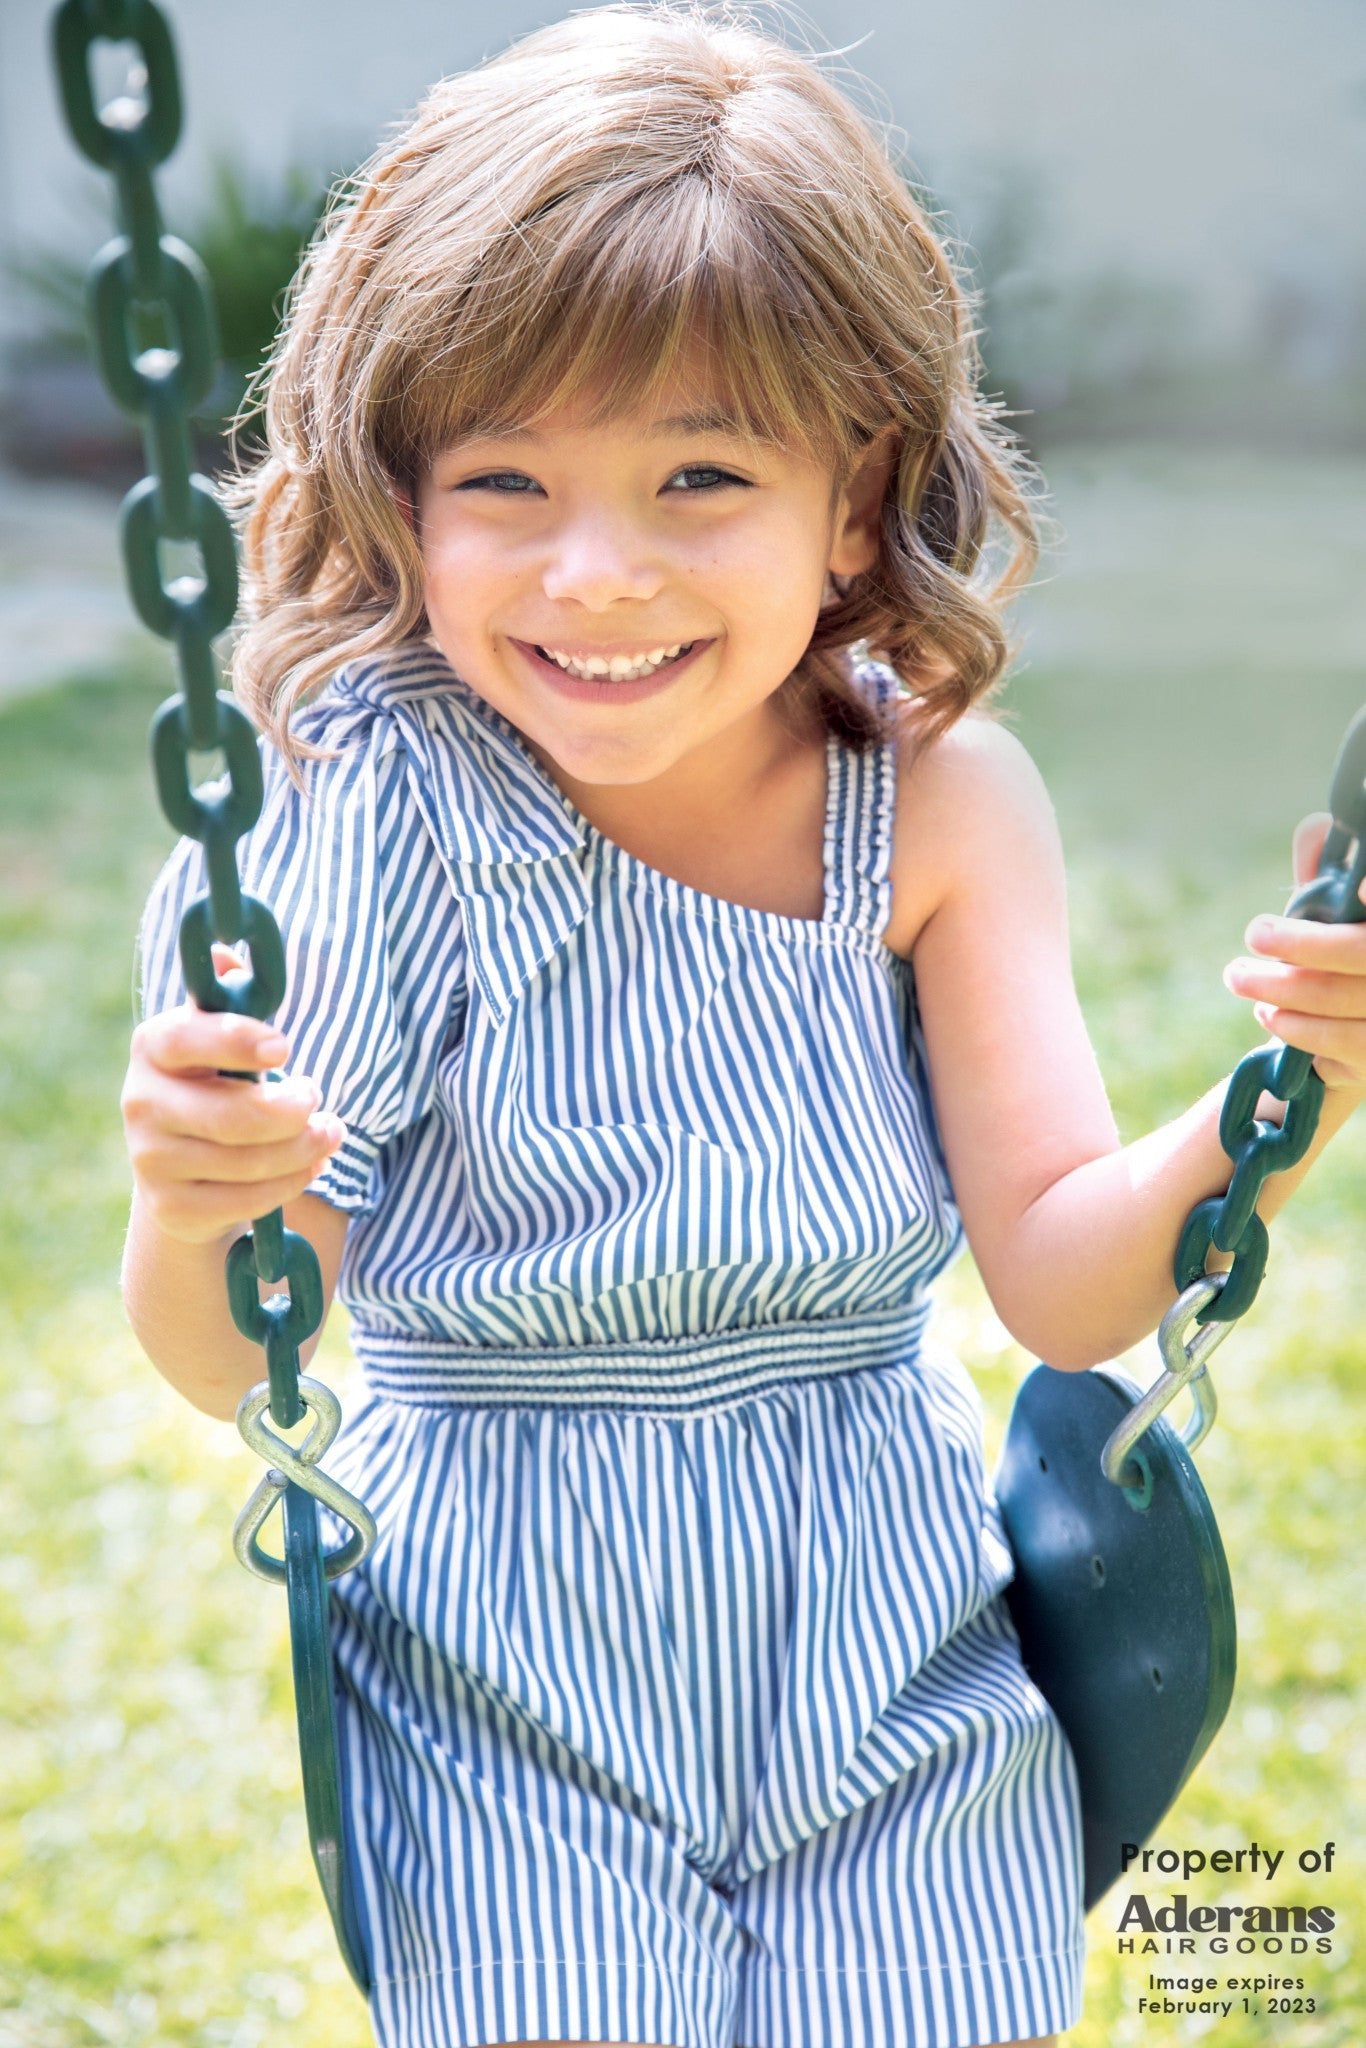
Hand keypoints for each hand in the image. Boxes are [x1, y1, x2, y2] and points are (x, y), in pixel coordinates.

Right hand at [121, 944, 346, 1243]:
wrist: (182, 1168)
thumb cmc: (217, 1084)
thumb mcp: (221, 1039)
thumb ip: (230, 999)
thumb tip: (227, 956)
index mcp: (154, 1046)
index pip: (189, 1039)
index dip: (238, 1041)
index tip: (286, 1047)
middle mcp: (141, 1103)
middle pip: (231, 1115)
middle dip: (293, 1111)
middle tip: (319, 1097)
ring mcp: (151, 1159)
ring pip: (247, 1161)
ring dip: (304, 1147)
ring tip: (330, 1132)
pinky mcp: (169, 1207)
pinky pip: (246, 1200)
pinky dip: (290, 1183)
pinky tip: (310, 1166)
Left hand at [1222, 812, 1365, 1094]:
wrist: (1353, 1030)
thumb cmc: (1343, 957)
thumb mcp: (1333, 915)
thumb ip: (1326, 875)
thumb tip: (1317, 828)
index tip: (1357, 887)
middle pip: (1362, 954)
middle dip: (1299, 945)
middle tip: (1250, 937)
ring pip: (1346, 1004)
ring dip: (1285, 994)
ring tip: (1245, 983)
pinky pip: (1344, 1050)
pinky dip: (1301, 1034)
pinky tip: (1274, 1017)